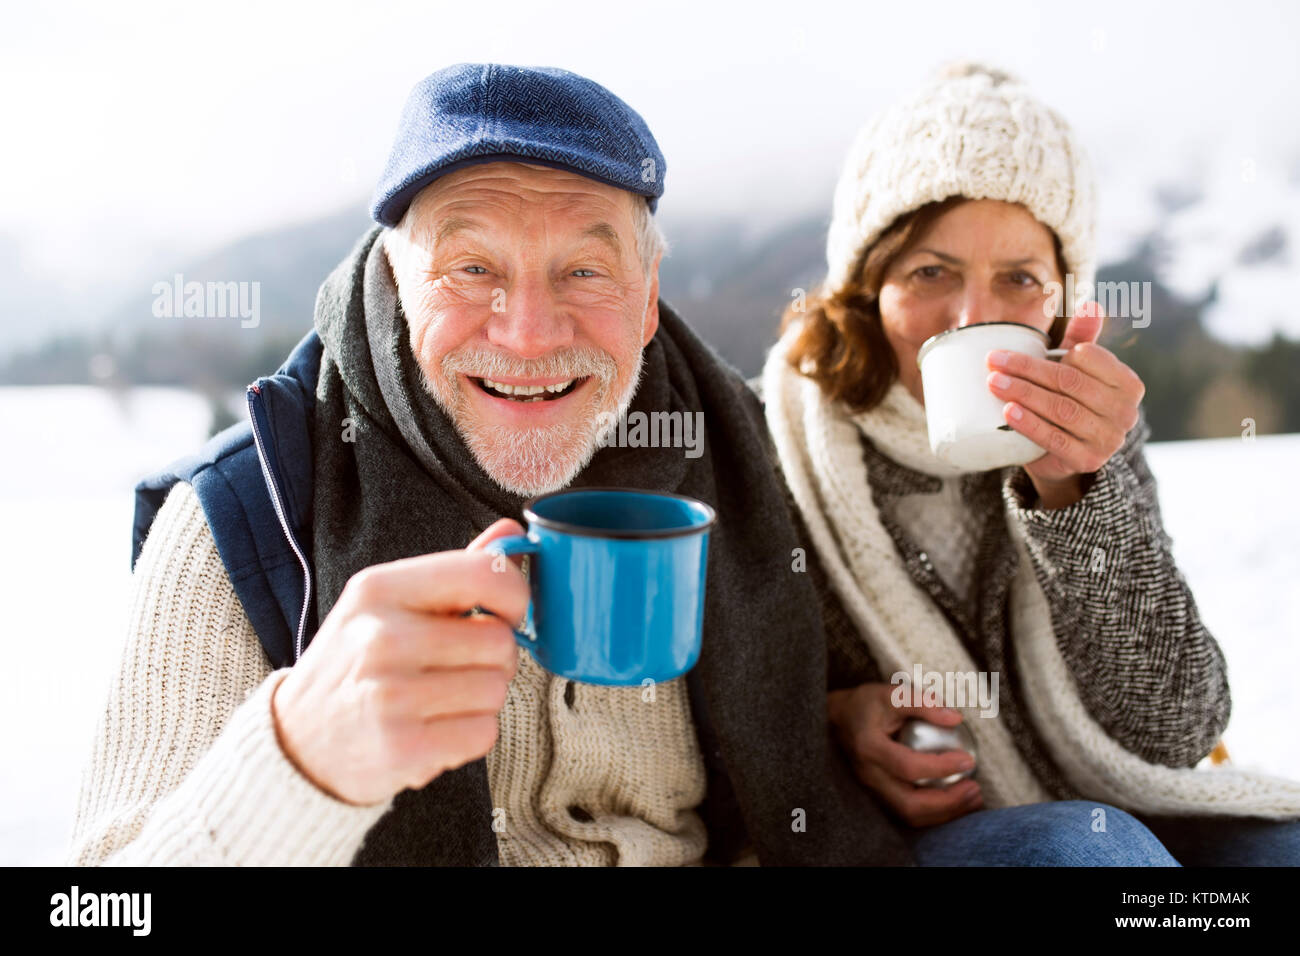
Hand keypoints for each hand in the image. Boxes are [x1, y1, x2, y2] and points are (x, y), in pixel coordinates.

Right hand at [271, 519, 528, 805]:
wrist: (298, 742)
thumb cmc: (356, 665)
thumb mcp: (389, 605)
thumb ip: (455, 572)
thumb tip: (512, 534)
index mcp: (380, 589)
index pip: (485, 574)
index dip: (515, 597)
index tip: (505, 613)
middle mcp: (381, 638)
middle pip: (500, 640)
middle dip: (494, 658)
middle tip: (456, 666)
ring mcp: (390, 696)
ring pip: (496, 689)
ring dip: (482, 699)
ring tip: (438, 699)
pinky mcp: (403, 748)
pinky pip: (484, 733)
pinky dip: (470, 735)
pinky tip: (434, 728)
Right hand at [828, 682, 982, 827]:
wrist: (837, 721)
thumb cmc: (866, 705)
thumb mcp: (891, 694)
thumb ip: (921, 702)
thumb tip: (955, 718)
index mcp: (869, 747)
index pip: (907, 767)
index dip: (940, 767)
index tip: (968, 759)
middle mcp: (869, 775)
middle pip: (909, 804)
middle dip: (947, 803)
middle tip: (975, 789)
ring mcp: (873, 790)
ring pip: (910, 815)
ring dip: (945, 813)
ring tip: (973, 798)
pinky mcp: (880, 797)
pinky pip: (909, 814)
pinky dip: (937, 814)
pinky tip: (958, 802)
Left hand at [986, 302, 1144, 508]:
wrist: (1063, 453)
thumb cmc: (1070, 400)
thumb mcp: (1077, 368)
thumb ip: (1083, 337)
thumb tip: (1092, 304)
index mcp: (1128, 383)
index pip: (1088, 358)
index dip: (1052, 352)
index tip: (1013, 349)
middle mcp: (1126, 412)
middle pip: (1069, 383)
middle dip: (1027, 370)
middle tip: (992, 362)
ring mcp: (1109, 439)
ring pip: (1061, 410)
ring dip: (1023, 394)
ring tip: (994, 383)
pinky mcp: (1087, 461)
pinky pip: (1055, 439)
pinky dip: (1030, 424)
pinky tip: (1008, 412)